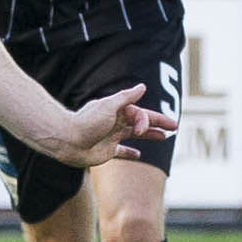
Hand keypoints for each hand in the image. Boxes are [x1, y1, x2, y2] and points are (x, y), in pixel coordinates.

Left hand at [50, 84, 176, 166]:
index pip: (139, 113)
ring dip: (149, 135)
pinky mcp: (106, 151)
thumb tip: (142, 86)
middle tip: (175, 126)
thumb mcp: (108, 106)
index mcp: (116, 111)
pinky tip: (139, 154)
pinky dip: (130, 152)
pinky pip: (122, 151)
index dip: (147, 120)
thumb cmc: (86, 123)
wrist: (66, 141)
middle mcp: (115, 123)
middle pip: (140, 122)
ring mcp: (111, 137)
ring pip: (135, 135)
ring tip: (164, 137)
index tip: (142, 129)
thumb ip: (125, 98)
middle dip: (158, 123)